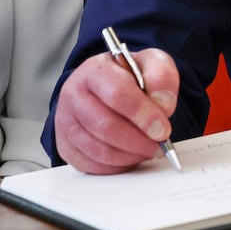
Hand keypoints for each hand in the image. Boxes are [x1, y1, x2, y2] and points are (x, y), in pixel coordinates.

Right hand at [53, 48, 179, 173]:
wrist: (105, 89)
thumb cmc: (127, 77)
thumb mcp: (150, 63)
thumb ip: (162, 76)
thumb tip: (163, 105)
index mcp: (94, 70)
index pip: (117, 93)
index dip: (143, 114)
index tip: (162, 128)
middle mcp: (74, 95)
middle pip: (106, 126)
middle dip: (139, 141)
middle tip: (159, 144)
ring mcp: (67, 123)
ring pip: (100, 150)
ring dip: (131, 155)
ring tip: (148, 148)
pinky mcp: (67, 147)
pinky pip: (95, 166)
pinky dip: (119, 165)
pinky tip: (131, 154)